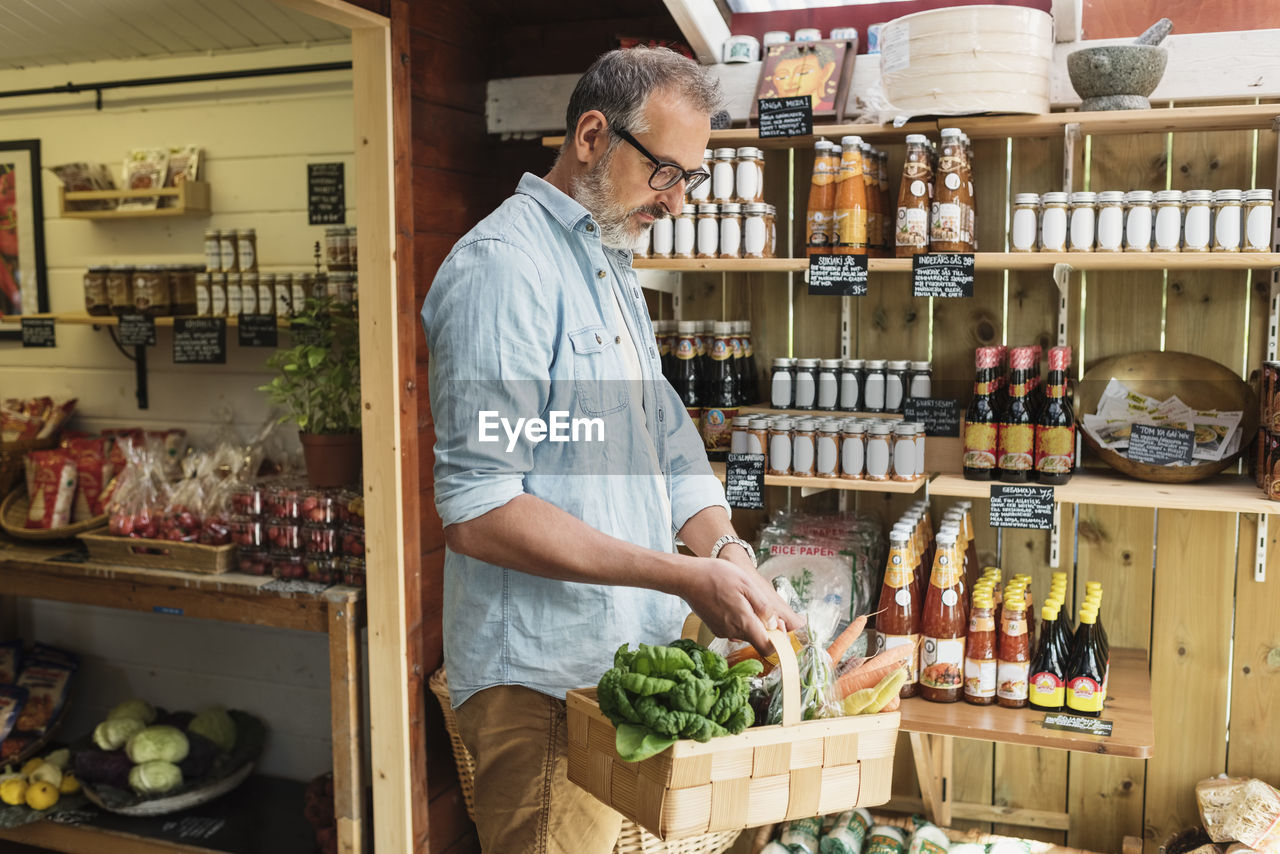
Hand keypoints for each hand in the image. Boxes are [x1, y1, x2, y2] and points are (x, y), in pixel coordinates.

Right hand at [677, 551, 803, 654]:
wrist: (688, 577)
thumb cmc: (717, 576)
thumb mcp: (747, 584)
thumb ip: (763, 607)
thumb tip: (774, 625)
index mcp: (744, 623)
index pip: (767, 648)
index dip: (777, 641)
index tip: (778, 625)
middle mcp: (733, 633)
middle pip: (756, 638)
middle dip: (763, 625)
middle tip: (758, 603)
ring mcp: (722, 632)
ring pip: (744, 632)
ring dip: (748, 620)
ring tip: (741, 598)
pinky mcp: (714, 628)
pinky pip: (733, 628)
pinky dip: (736, 618)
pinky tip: (730, 601)